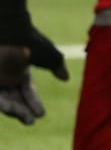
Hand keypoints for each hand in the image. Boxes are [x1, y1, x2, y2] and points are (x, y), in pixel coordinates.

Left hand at [0, 7, 69, 126]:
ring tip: (24, 118)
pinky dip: (2, 103)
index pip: (27, 93)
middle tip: (30, 122)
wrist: (11, 27)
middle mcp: (6, 77)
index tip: (41, 115)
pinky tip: (9, 108)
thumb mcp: (50, 55)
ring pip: (3, 100)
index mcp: (20, 73)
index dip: (34, 104)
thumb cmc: (32, 40)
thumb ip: (57, 66)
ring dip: (13, 110)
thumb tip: (65, 77)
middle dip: (22, 112)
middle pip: (14, 100)